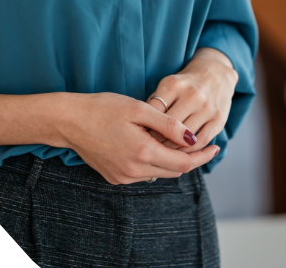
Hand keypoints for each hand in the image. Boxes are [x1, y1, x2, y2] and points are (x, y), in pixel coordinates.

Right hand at [56, 92, 219, 184]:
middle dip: (190, 159)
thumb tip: (193, 137)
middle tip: (202, 143)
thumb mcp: (138, 108)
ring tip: (176, 141)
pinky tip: (151, 144)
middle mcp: (134, 171)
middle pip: (174, 172)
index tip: (216, 146)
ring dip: (170, 160)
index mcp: (143, 152)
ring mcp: (123, 177)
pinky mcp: (114, 178)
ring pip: (159, 173)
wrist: (69, 121)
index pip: (184, 164)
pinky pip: (143, 173)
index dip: (202, 156)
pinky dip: (153, 162)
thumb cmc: (103, 108)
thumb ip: (167, 124)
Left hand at [146, 48, 237, 152]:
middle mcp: (192, 95)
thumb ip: (155, 103)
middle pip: (169, 127)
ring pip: (185, 138)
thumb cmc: (185, 84)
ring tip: (163, 154)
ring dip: (173, 149)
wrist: (215, 74)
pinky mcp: (219, 119)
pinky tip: (182, 152)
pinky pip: (202, 141)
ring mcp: (207, 108)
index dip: (145, 127)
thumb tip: (142, 128)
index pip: (154, 112)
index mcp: (174, 84)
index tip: (140, 137)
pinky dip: (191, 150)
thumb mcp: (168, 85)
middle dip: (157, 141)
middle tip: (149, 149)